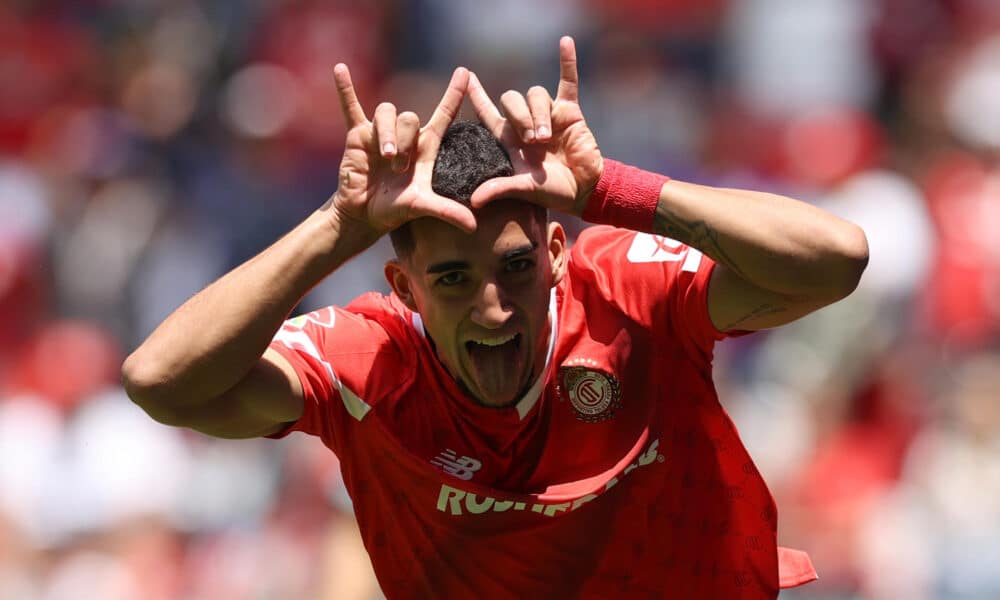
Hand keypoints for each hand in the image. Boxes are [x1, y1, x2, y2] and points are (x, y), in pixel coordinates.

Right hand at [330, 65, 476, 235]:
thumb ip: (447, 211)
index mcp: (425, 147)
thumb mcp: (422, 207)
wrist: (364, 214)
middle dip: (405, 140)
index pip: (444, 115)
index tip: (465, 73)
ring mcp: (380, 133)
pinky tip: (340, 69)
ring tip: (385, 156)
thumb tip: (473, 227)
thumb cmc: (395, 210)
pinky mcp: (357, 136)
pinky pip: (351, 108)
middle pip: (409, 117)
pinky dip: (346, 91)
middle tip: (398, 167)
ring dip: (386, 133)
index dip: (454, 94)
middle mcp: (405, 136)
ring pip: (386, 113)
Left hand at [467, 36, 602, 215]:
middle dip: (520, 117)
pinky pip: (567, 82)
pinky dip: (567, 62)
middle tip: (532, 141)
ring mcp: (548, 114)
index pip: (486, 112)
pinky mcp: (569, 112)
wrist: (583, 189)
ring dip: (539, 115)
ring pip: (536, 95)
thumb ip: (499, 189)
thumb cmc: (551, 192)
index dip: (476, 96)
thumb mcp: (523, 190)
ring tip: (546, 139)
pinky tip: (565, 41)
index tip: (464, 79)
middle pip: (512, 99)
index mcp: (508, 139)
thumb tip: (473, 201)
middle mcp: (525, 123)